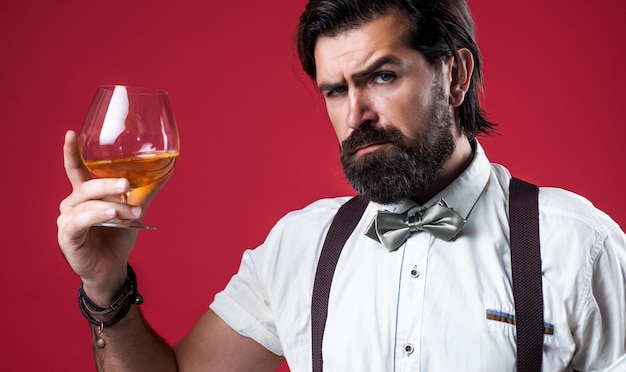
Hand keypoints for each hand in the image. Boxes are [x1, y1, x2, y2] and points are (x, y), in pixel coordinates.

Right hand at [57, 130, 167, 303]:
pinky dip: (96, 216)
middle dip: (108, 183)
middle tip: (127, 184)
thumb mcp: (134, 208)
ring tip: (130, 211)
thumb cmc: (118, 236)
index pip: (76, 168)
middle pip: (87, 185)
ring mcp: (67, 219)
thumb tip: (168, 168)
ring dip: (112, 206)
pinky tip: (110, 215)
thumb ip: (146, 190)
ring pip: (88, 203)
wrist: (112, 267)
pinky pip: (80, 221)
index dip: (72, 151)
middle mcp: (72, 202)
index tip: (71, 133)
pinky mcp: (67, 236)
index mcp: (86, 193)